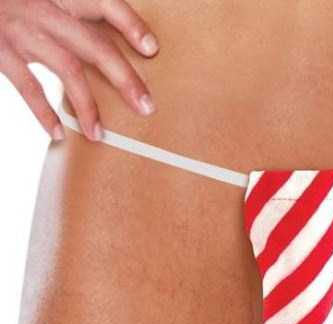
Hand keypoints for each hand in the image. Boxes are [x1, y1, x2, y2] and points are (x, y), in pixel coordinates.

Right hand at [0, 0, 158, 140]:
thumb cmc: (9, 3)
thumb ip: (68, 14)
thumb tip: (106, 50)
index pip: (102, 1)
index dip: (129, 23)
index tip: (152, 49)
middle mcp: (41, 5)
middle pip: (94, 43)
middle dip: (124, 77)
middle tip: (146, 106)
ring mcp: (19, 28)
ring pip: (67, 67)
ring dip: (88, 105)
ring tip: (99, 134)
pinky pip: (27, 85)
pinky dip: (44, 112)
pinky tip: (58, 133)